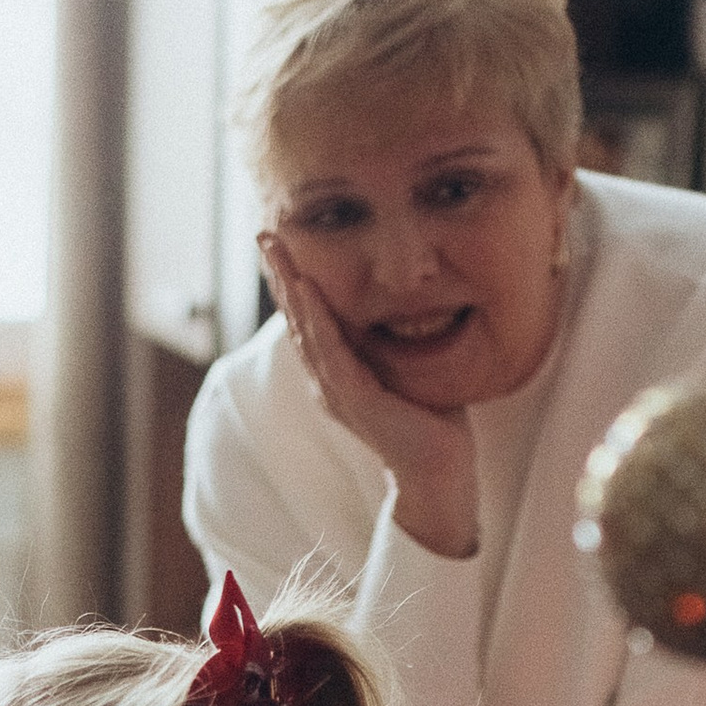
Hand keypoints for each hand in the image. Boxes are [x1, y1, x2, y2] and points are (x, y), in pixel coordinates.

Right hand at [259, 232, 480, 558]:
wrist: (440, 472)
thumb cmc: (432, 423)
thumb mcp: (408, 368)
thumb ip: (395, 341)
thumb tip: (408, 304)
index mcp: (338, 374)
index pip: (311, 320)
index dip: (295, 282)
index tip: (284, 245)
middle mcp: (328, 382)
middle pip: (298, 319)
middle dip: (281, 275)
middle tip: (266, 234)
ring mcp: (337, 391)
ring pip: (306, 329)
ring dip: (290, 287)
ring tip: (277, 252)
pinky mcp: (354, 399)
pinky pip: (330, 351)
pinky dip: (316, 318)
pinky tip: (306, 289)